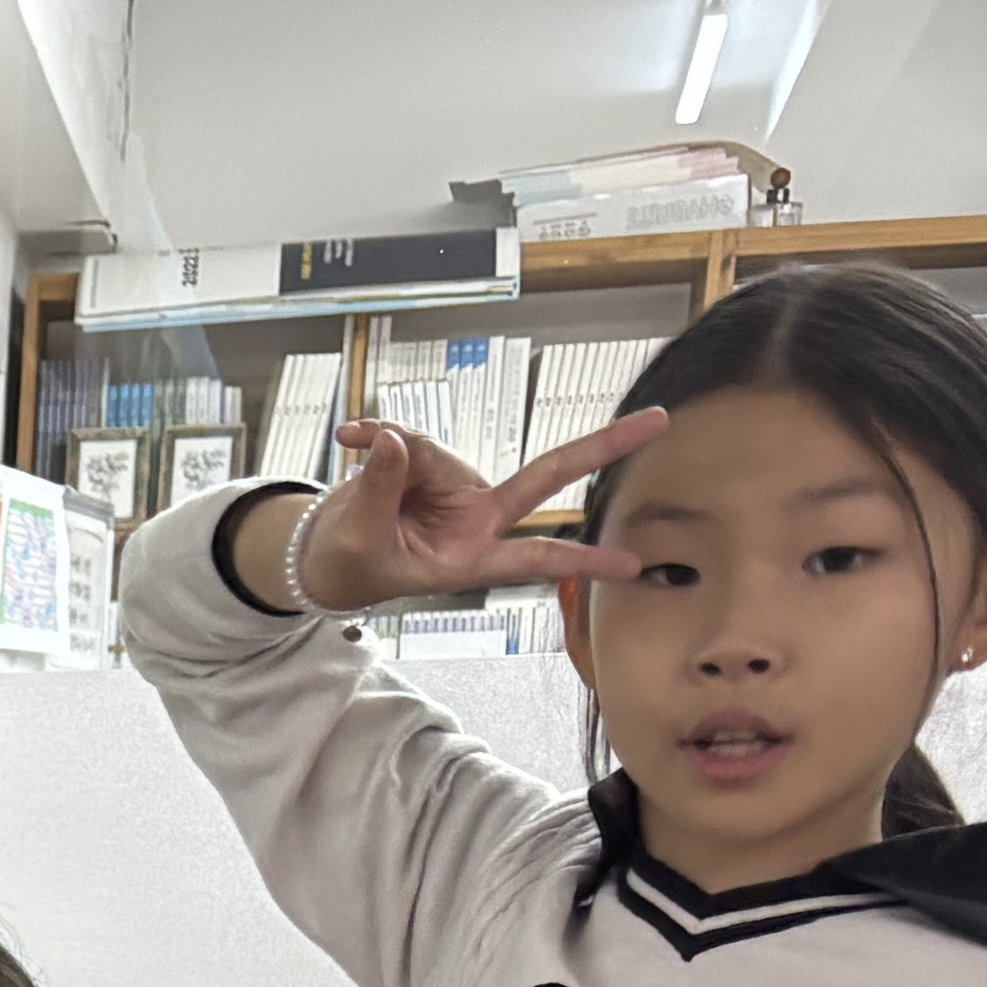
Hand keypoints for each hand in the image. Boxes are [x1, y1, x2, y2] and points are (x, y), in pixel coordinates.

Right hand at [273, 409, 663, 613]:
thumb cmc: (351, 564)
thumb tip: (394, 439)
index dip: (581, 559)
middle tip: (659, 420)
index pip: (535, 556)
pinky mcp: (435, 464)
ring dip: (389, 454)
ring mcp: (460, 487)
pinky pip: (411, 438)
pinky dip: (376, 436)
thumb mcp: (360, 539)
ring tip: (351, 452)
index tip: (631, 565)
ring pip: (438, 450)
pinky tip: (350, 438)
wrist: (328, 555)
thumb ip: (379, 490)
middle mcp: (477, 519)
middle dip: (601, 448)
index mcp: (469, 559)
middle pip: (545, 476)